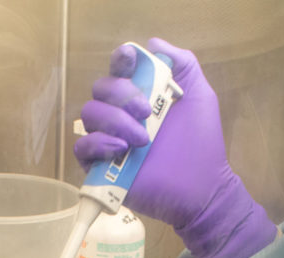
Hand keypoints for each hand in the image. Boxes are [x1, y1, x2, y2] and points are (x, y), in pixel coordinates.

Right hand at [75, 37, 276, 257]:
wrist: (201, 188)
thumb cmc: (201, 143)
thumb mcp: (199, 96)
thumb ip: (183, 65)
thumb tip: (153, 43)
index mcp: (142, 95)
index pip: (119, 69)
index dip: (120, 60)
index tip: (129, 60)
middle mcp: (122, 114)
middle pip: (100, 88)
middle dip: (121, 95)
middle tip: (146, 113)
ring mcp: (110, 140)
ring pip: (89, 114)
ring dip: (115, 121)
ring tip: (142, 140)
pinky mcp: (101, 167)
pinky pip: (82, 147)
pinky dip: (98, 143)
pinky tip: (121, 150)